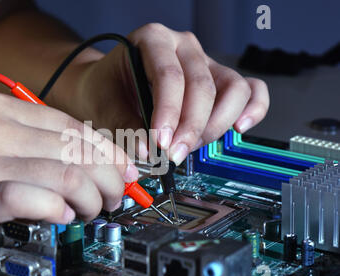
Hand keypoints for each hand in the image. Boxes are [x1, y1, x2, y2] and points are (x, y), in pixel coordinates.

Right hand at [0, 92, 137, 255]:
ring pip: (64, 175)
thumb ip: (36, 143)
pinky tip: (61, 215)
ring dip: (89, 198)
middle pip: (76, 151)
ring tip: (90, 211)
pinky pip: (28, 198)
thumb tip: (91, 161)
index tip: (126, 171)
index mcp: (2, 109)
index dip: (109, 152)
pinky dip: (55, 209)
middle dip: (109, 179)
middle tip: (114, 197)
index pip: (75, 127)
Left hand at [74, 23, 268, 164]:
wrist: (106, 86)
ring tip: (191, 146)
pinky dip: (252, 109)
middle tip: (175, 155)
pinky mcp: (219, 79)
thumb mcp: (105, 107)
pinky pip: (249, 89)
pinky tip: (238, 128)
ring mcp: (205, 61)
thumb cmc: (105, 91)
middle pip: (203, 86)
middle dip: (191, 127)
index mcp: (152, 39)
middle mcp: (183, 46)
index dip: (169, 113)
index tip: (162, 143)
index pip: (169, 75)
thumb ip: (126, 127)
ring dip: (216, 125)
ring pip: (232, 88)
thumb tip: (148, 151)